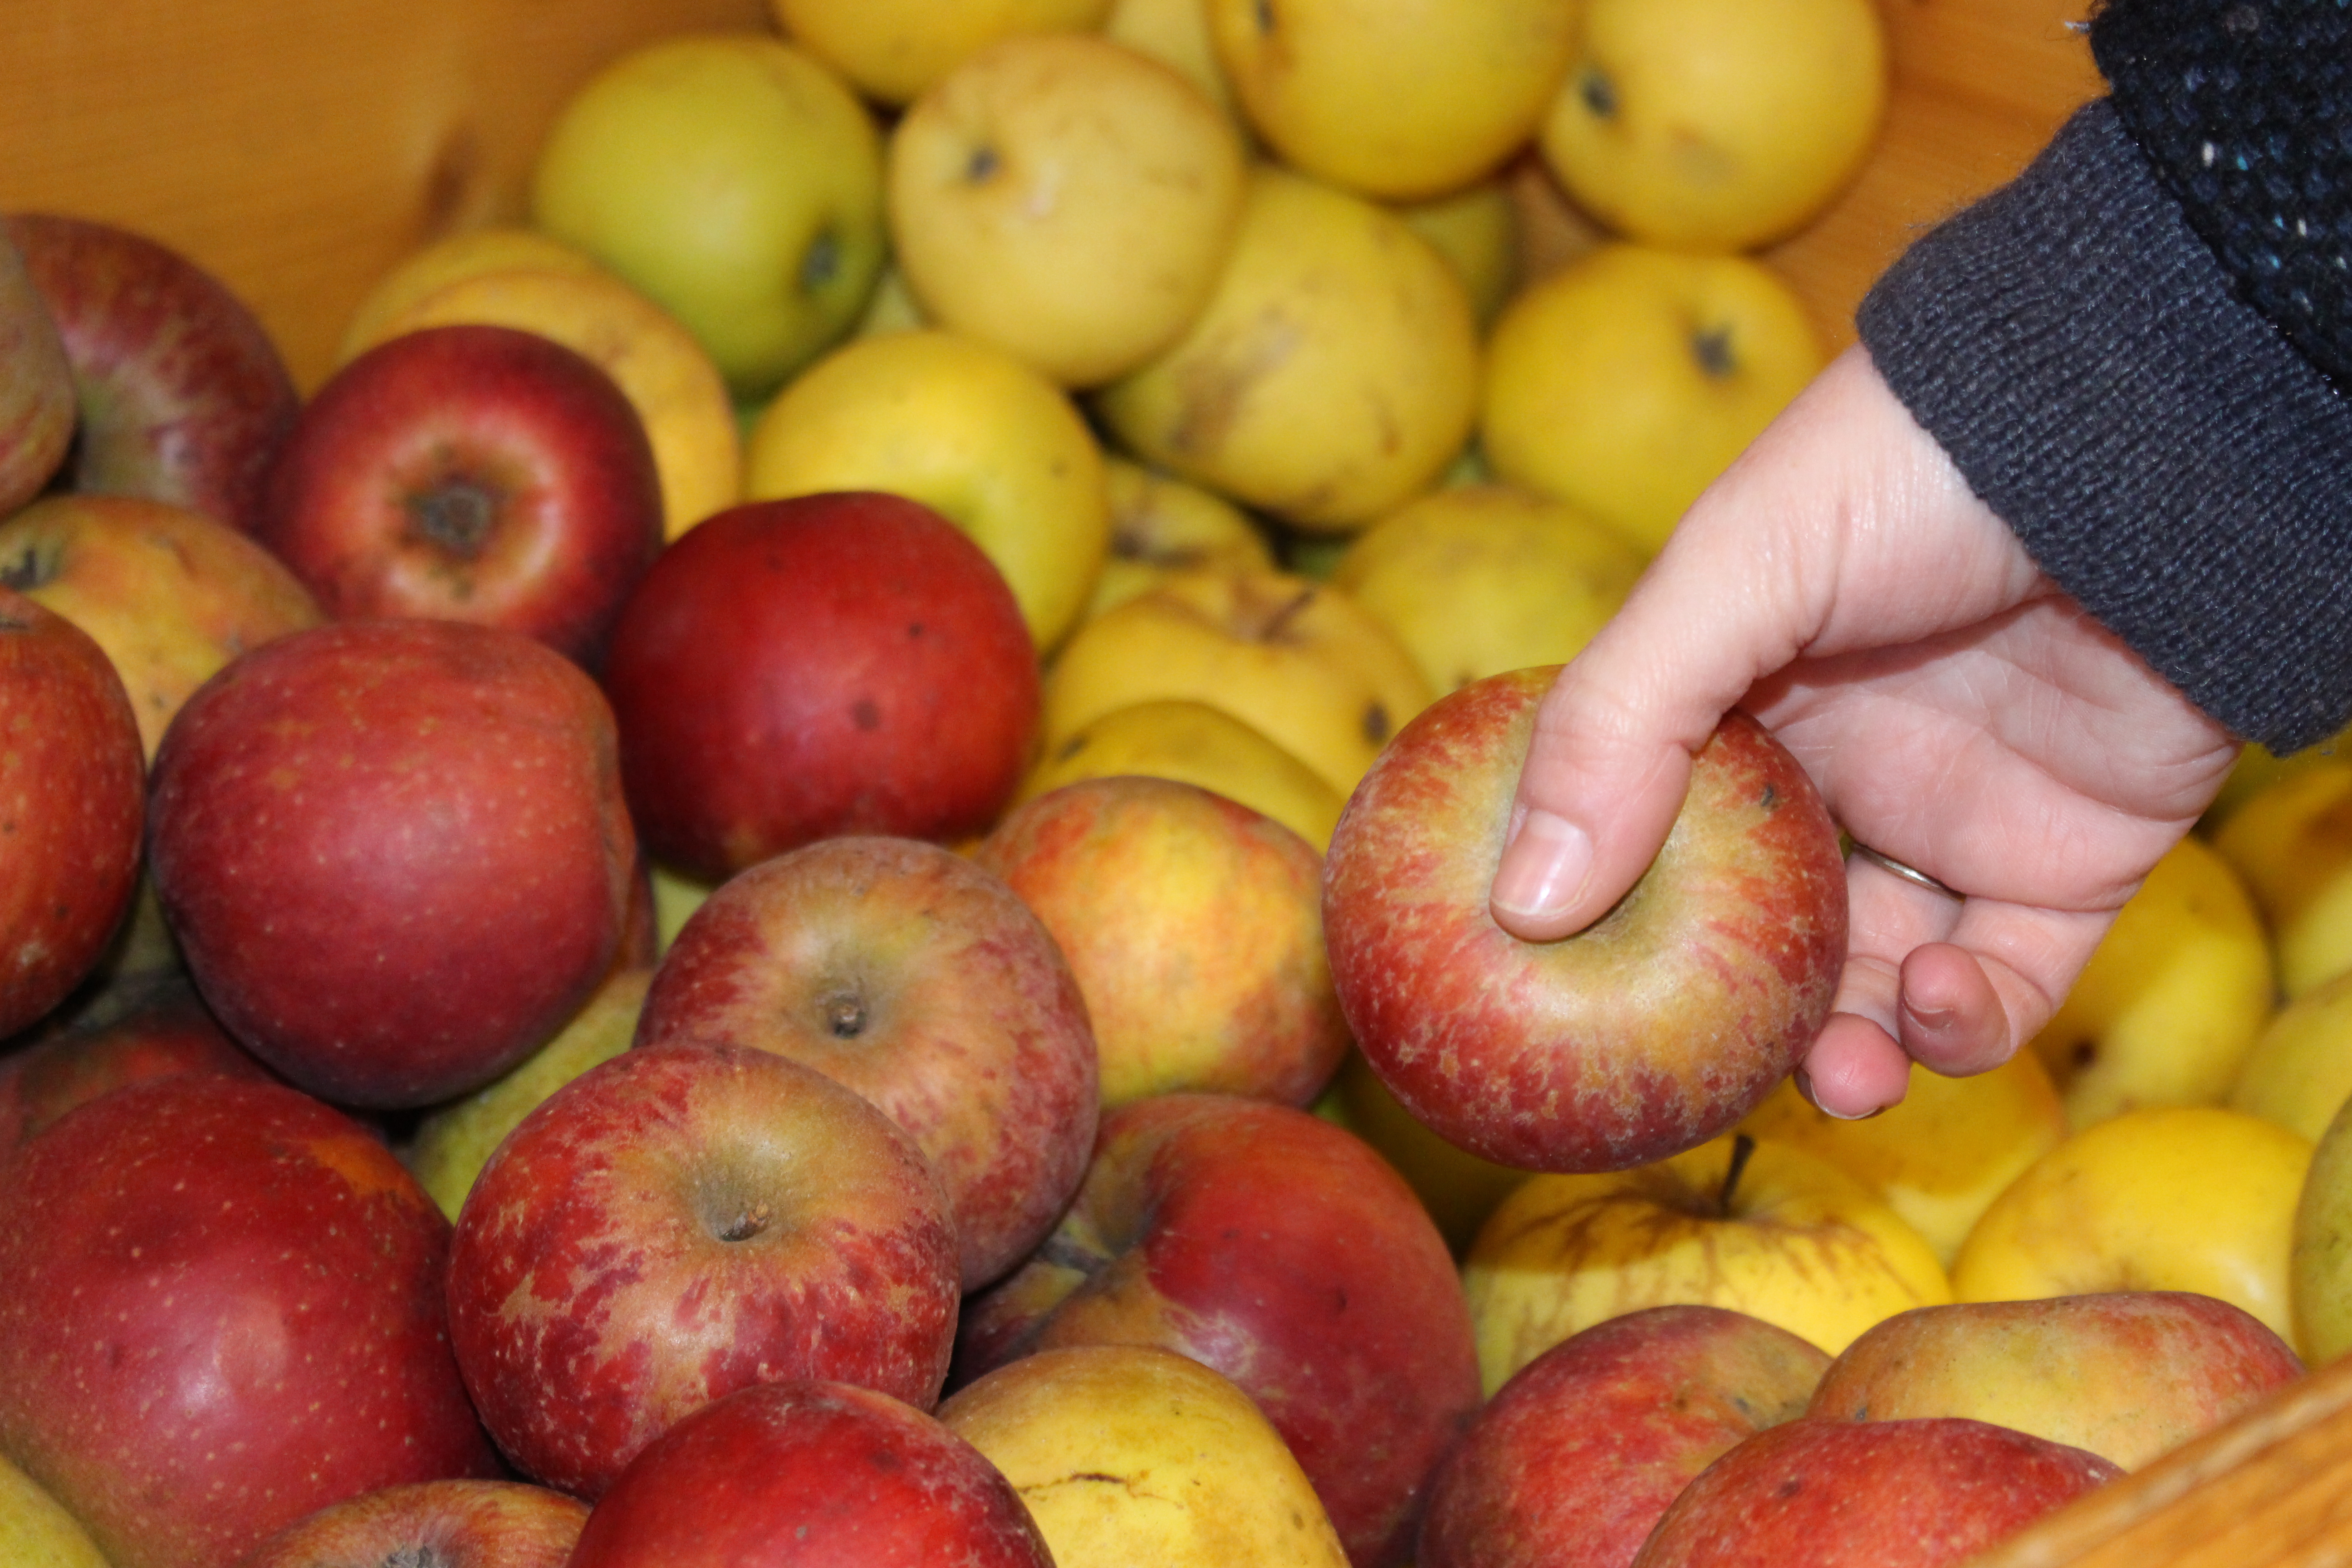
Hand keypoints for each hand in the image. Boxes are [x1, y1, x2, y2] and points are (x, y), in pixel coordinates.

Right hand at [1487, 345, 2239, 1116]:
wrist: (2140, 435)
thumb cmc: (1912, 470)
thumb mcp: (1730, 570)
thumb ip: (1620, 724)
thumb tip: (1519, 902)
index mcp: (1740, 701)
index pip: (1651, 838)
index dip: (1610, 925)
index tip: (1563, 1005)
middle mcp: (1839, 772)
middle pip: (1761, 934)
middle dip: (1735, 1022)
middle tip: (1705, 1080)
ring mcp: (1952, 822)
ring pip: (1877, 982)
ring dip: (1848, 1048)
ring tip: (1840, 1071)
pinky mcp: (2065, 865)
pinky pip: (2005, 985)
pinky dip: (1963, 1025)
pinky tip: (1931, 1001)